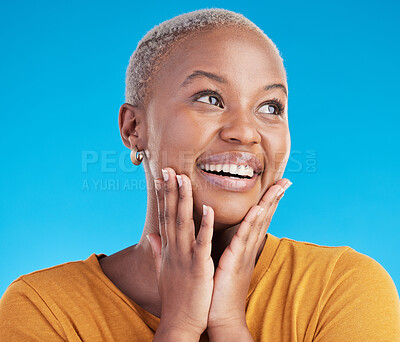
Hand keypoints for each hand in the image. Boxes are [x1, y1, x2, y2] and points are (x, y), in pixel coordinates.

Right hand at [147, 167, 214, 337]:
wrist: (179, 323)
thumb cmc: (175, 297)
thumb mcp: (163, 270)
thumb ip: (158, 250)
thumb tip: (151, 235)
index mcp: (168, 249)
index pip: (164, 217)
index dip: (162, 197)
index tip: (161, 178)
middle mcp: (173, 249)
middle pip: (170, 215)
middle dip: (169, 191)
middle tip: (168, 169)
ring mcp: (184, 258)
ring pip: (183, 223)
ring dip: (183, 201)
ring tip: (182, 179)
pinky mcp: (198, 268)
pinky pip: (201, 244)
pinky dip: (204, 226)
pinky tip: (207, 209)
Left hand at [207, 178, 291, 331]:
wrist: (219, 317)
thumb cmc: (219, 290)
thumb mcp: (223, 263)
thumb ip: (227, 247)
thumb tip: (225, 236)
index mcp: (244, 247)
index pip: (258, 219)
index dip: (267, 201)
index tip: (275, 185)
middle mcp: (248, 248)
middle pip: (264, 218)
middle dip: (275, 198)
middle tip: (286, 180)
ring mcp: (243, 254)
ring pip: (258, 224)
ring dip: (268, 204)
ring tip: (279, 186)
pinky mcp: (234, 261)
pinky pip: (243, 239)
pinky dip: (250, 223)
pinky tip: (258, 209)